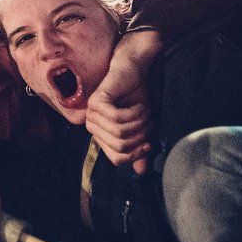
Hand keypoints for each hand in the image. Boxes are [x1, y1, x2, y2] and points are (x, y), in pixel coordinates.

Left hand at [87, 30, 162, 173]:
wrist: (134, 69)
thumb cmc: (137, 96)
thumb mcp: (141, 126)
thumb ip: (139, 148)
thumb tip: (141, 172)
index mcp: (100, 135)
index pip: (117, 159)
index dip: (135, 154)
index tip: (149, 144)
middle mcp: (92, 126)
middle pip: (120, 147)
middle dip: (141, 136)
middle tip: (149, 122)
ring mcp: (92, 114)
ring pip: (121, 133)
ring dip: (140, 123)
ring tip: (145, 112)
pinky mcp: (96, 102)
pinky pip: (118, 119)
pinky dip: (135, 113)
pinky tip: (139, 105)